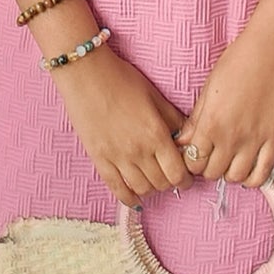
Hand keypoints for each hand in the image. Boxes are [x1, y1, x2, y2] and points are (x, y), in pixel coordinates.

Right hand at [52, 48, 191, 209]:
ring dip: (152, 189)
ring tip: (154, 181)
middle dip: (171, 183)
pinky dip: (129, 198)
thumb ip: (174, 119)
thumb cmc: (121, 79)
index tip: (187, 176)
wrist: (86, 75)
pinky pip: (117, 189)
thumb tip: (187, 137)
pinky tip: (135, 197)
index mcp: (155, 133)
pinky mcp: (99, 159)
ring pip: (142, 189)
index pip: (177, 172)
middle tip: (171, 176)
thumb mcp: (154, 96)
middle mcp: (138, 150)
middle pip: (162, 184)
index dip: (186, 179)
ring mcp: (117, 158)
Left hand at [174, 30, 273, 188]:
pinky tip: (247, 166)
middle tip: (211, 155)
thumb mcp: (209, 88)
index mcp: (211, 123)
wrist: (272, 49)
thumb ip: (196, 119)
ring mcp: (255, 140)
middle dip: (207, 167)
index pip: (192, 162)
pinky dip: (252, 178)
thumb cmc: (238, 61)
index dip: (190, 161)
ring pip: (235, 178)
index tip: (194, 153)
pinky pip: (262, 175)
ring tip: (228, 159)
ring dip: (228, 173)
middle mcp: (231, 137)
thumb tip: (183, 141)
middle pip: (211, 173)